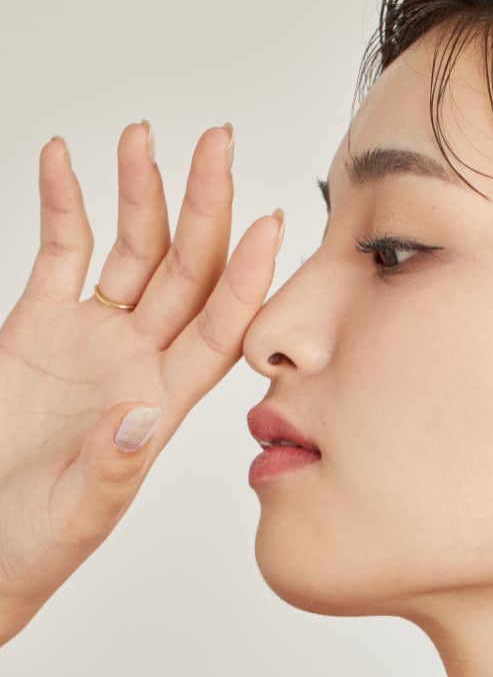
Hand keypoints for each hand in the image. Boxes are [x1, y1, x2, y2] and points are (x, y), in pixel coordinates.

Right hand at [0, 120, 283, 643]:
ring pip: (131, 250)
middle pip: (186, 270)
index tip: (271, 224)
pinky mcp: (38, 325)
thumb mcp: (80, 513)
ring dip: (141, 192)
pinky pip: (59, 250)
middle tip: (218, 142)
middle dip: (204, 205)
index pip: (220, 328)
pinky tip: (61, 156)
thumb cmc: (38, 541)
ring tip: (145, 135)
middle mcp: (139, 360)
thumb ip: (111, 467)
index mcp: (165, 403)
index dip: (247, 278)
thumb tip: (141, 416)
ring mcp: (92, 338)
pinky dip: (62, 202)